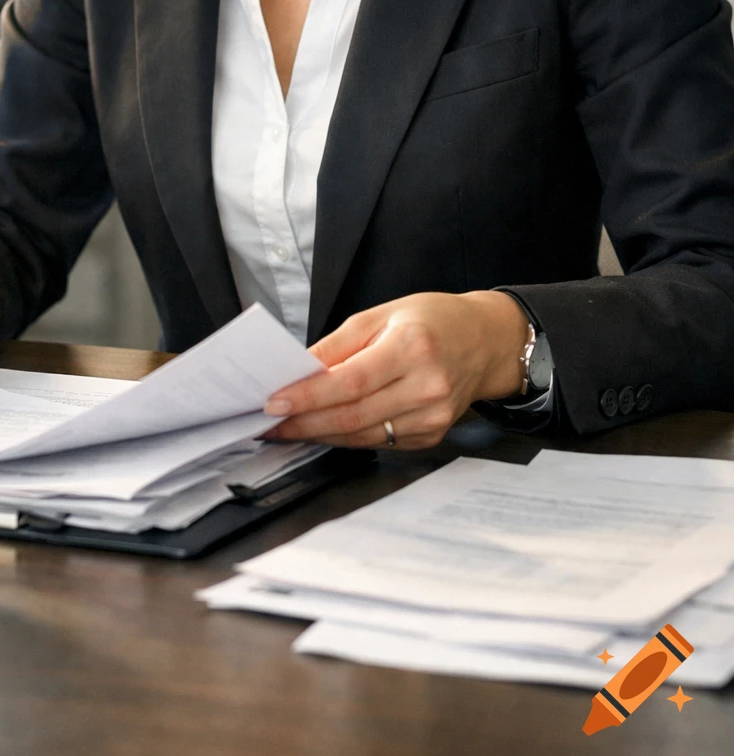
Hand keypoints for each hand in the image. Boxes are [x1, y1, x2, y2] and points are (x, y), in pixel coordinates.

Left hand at [263, 291, 530, 449]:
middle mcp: (426, 387)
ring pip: (362, 436)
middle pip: (352, 416)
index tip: (274, 402)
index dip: (307, 396)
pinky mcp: (432, 435)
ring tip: (288, 427)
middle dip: (304, 422)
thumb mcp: (382, 314)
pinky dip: (347, 437)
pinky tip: (325, 429)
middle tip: (269, 421)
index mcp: (412, 348)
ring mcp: (433, 417)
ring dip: (319, 434)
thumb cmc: (434, 320)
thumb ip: (337, 345)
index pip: (349, 382)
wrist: (486, 342)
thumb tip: (298, 369)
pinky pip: (378, 442)